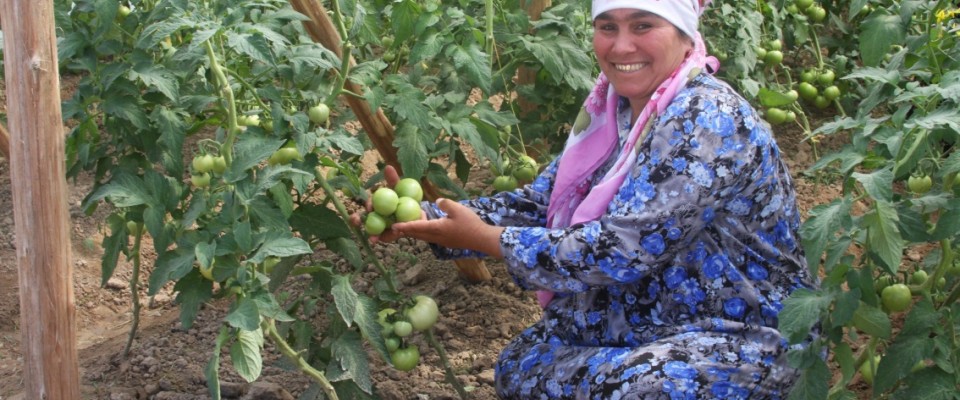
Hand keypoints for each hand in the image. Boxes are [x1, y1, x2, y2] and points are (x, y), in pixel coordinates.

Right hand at [349, 165, 405, 242]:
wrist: (418, 212)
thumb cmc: (406, 198)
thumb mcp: (401, 189)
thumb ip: (393, 180)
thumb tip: (388, 167)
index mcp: (377, 204)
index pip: (369, 204)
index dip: (367, 206)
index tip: (369, 207)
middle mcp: (375, 216)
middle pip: (362, 218)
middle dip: (356, 220)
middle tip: (356, 221)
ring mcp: (380, 227)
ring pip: (370, 231)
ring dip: (369, 234)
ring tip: (372, 239)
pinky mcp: (386, 236)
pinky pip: (384, 238)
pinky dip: (384, 238)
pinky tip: (384, 238)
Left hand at [390, 198, 504, 258]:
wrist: (481, 239)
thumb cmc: (471, 224)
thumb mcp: (458, 210)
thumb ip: (446, 204)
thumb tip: (437, 201)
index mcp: (436, 229)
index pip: (416, 227)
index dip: (404, 226)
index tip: (393, 226)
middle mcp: (435, 236)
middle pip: (415, 234)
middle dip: (403, 231)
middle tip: (392, 227)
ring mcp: (439, 240)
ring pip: (421, 235)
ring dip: (412, 231)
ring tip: (404, 223)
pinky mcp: (444, 240)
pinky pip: (428, 236)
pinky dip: (421, 230)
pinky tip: (424, 223)